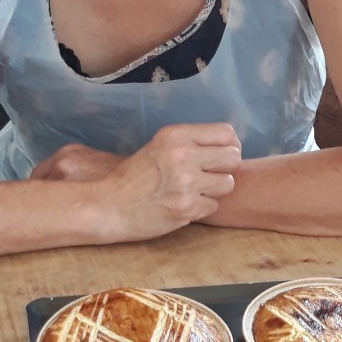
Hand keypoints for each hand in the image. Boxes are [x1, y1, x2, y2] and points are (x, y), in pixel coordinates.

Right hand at [35, 124, 241, 241]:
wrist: (108, 206)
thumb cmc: (133, 177)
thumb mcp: (158, 147)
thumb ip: (189, 143)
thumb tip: (230, 144)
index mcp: (176, 136)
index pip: (226, 133)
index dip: (229, 145)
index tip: (221, 156)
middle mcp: (183, 155)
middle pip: (233, 157)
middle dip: (225, 168)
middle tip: (210, 176)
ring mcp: (186, 183)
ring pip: (228, 183)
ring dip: (215, 190)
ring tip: (195, 191)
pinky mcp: (187, 208)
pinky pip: (213, 206)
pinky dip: (201, 208)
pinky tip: (183, 205)